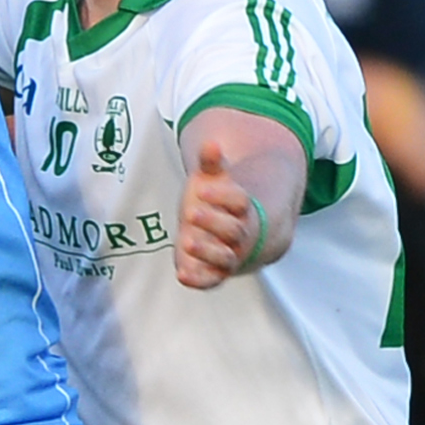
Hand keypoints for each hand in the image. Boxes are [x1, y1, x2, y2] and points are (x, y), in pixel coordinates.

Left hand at [175, 140, 260, 289]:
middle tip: (191, 212)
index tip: (201, 189)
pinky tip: (182, 274)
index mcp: (242, 210)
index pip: (240, 202)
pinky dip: (198, 280)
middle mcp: (240, 236)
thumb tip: (210, 144)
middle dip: (213, 222)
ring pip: (226, 258)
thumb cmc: (216, 205)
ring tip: (187, 240)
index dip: (222, 196)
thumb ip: (212, 166)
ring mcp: (229, 256)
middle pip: (235, 231)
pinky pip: (211, 281)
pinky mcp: (215, 274)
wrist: (227, 237)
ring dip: (207, 251)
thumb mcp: (213, 182)